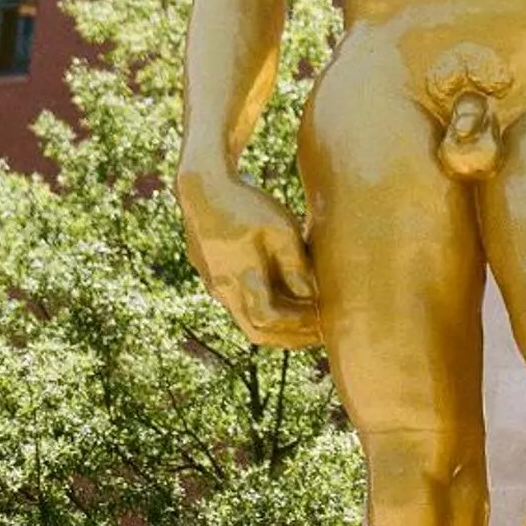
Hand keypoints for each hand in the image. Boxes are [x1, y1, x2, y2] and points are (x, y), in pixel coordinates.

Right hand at [176, 166, 322, 350]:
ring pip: (247, 319)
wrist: (201, 186)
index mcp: (241, 278)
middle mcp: (225, 289)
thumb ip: (296, 265)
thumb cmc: (245, 204)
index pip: (269, 320)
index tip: (324, 321)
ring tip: (308, 322)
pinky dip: (264, 309)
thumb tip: (312, 297)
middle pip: (257, 330)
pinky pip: (241, 303)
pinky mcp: (215, 275)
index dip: (298, 326)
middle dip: (290, 338)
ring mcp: (217, 284)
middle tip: (319, 336)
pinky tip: (284, 299)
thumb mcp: (279, 228)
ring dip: (278, 326)